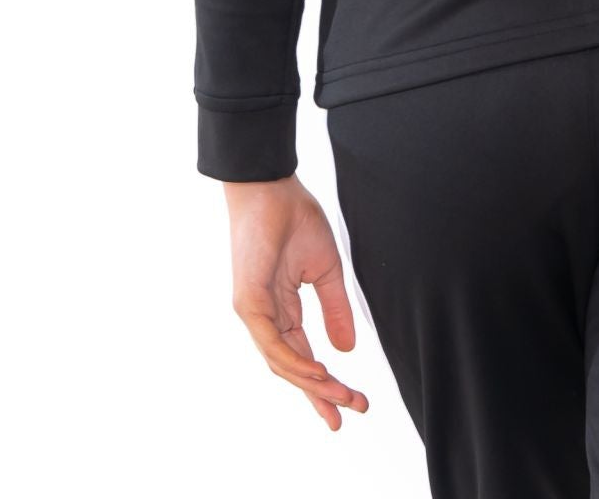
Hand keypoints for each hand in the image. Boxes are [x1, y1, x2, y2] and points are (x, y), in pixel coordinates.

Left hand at [225, 176, 368, 430]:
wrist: (271, 186)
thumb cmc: (295, 219)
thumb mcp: (327, 270)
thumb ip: (335, 310)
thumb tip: (346, 349)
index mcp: (282, 310)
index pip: (303, 357)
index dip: (325, 383)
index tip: (351, 404)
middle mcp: (265, 318)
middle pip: (293, 368)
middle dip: (321, 394)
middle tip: (350, 413)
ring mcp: (253, 313)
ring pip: (282, 362)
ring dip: (313, 383)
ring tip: (341, 397)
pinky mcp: (247, 303)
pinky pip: (272, 342)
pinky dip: (295, 361)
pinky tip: (317, 373)